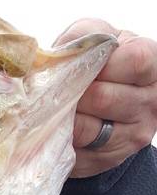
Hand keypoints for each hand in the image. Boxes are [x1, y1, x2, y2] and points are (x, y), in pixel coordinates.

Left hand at [52, 19, 156, 177]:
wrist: (105, 95)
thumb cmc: (99, 61)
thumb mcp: (96, 36)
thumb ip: (81, 38)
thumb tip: (54, 57)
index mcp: (152, 66)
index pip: (134, 61)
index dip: (100, 63)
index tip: (80, 63)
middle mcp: (151, 102)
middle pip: (104, 99)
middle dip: (70, 92)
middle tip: (51, 88)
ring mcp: (134, 134)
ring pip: (87, 129)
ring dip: (60, 118)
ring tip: (49, 107)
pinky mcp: (111, 157)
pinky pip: (77, 152)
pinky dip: (59, 140)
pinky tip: (54, 128)